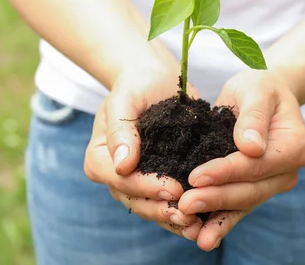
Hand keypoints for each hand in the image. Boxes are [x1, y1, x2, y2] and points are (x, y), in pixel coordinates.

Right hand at [83, 63, 202, 239]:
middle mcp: (117, 174)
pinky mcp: (160, 179)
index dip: (145, 187)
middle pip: (135, 200)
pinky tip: (204, 218)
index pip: (119, 179)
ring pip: (152, 207)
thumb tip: (123, 165)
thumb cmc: (136, 85)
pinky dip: (184, 211)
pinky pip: (168, 201)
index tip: (173, 189)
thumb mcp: (126, 98)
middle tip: (189, 215)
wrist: (154, 80)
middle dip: (162, 209)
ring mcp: (138, 180)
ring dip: (173, 218)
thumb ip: (121, 129)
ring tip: (198, 224)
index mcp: (101, 157)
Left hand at [178, 70, 304, 250]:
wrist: (264, 96)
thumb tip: (251, 147)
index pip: (256, 164)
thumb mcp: (257, 90)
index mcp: (294, 146)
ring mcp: (273, 183)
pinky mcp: (256, 188)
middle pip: (250, 189)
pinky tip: (203, 238)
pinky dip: (221, 222)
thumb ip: (254, 117)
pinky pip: (238, 206)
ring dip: (217, 218)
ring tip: (195, 236)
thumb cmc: (260, 88)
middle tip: (184, 205)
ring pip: (243, 203)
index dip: (226, 172)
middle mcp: (288, 171)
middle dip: (216, 198)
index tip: (195, 177)